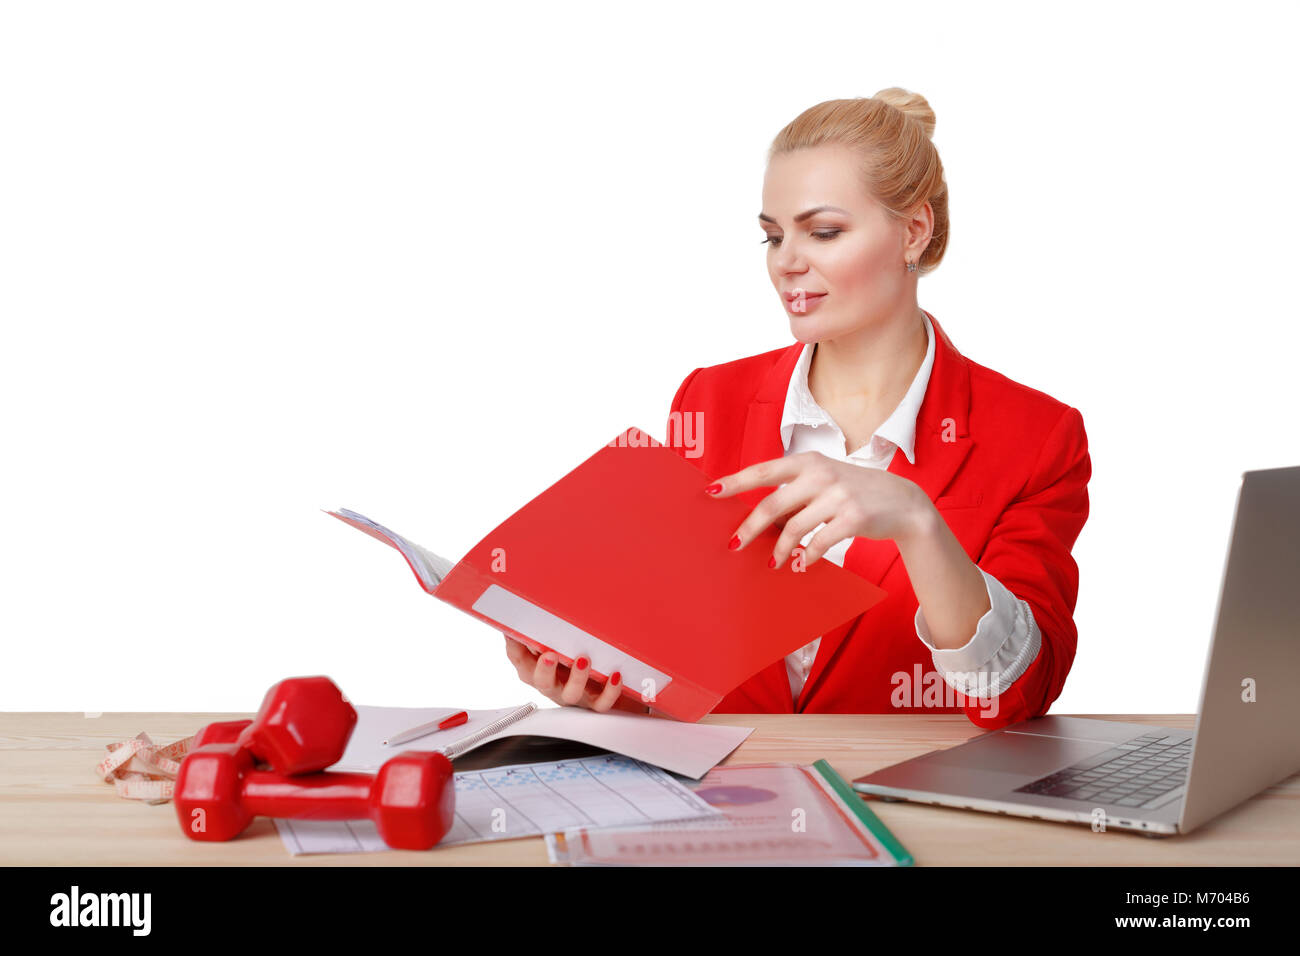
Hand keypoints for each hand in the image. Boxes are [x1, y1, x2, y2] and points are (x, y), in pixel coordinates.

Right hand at [502, 634, 649, 713]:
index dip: (514, 646)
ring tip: (584, 660)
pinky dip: (608, 692)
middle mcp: (553, 682)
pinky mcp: (595, 703)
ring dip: (576, 678)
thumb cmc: (577, 653)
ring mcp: (573, 694)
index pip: (519, 658)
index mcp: (539, 666)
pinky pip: (600, 703)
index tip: (514, 632)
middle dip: (544, 670)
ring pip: (570, 694)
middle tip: (550, 655)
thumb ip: (549, 621)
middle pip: (541, 682)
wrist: (611, 683)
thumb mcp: (561, 636)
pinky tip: (615, 676)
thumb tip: (537, 590)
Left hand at [705, 451, 932, 567]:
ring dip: (779, 550)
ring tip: (774, 563)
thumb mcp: (824, 481)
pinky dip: (806, 557)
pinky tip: (802, 563)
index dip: (735, 482)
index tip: (710, 491)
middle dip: (749, 528)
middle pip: (772, 504)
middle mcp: (821, 474)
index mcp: (808, 461)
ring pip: (793, 529)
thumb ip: (794, 493)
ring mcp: (838, 495)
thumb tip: (758, 519)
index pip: (763, 471)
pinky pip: (819, 543)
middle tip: (734, 545)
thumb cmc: (853, 491)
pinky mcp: (854, 517)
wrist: (903, 501)